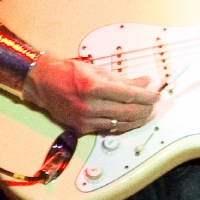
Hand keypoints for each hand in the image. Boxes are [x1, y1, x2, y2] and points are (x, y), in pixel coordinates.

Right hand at [23, 57, 158, 136]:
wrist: (42, 82)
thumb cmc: (69, 72)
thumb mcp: (98, 70)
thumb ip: (124, 79)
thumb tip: (147, 82)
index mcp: (93, 87)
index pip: (129, 95)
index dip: (147, 97)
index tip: (157, 95)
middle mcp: (88, 105)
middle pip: (128, 111)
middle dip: (145, 109)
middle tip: (154, 105)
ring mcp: (84, 119)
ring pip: (120, 123)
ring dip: (137, 119)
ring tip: (146, 113)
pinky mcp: (81, 128)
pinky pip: (108, 128)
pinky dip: (123, 124)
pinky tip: (130, 119)